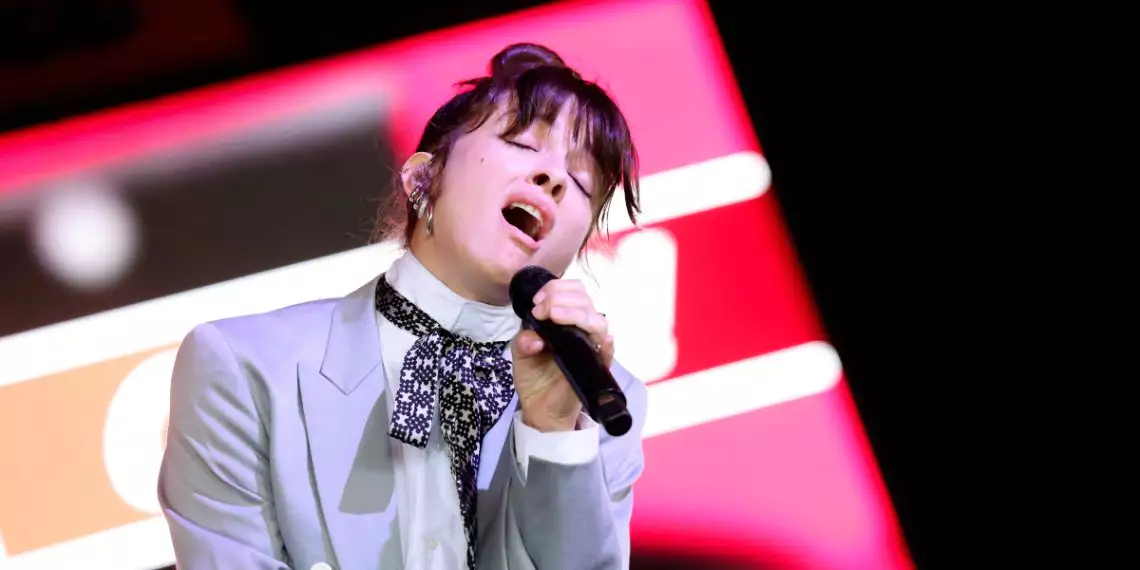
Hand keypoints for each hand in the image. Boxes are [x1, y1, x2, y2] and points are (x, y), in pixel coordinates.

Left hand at [511, 278, 613, 431]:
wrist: (540, 409)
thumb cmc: (534, 376)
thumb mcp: (520, 352)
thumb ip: (524, 339)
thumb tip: (535, 337)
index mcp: (565, 318)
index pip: (572, 291)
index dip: (555, 289)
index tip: (537, 301)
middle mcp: (582, 327)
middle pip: (584, 298)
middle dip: (560, 296)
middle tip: (541, 309)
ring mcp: (591, 345)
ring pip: (596, 318)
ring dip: (574, 311)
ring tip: (553, 314)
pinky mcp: (597, 363)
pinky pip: (607, 345)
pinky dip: (600, 336)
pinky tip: (586, 334)